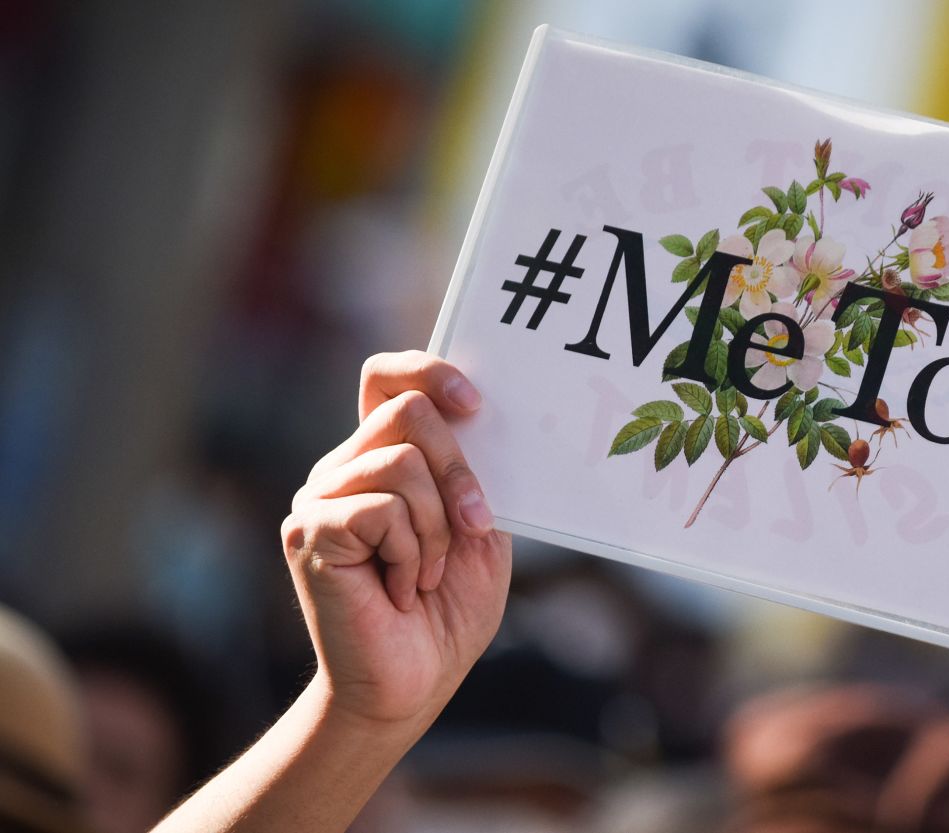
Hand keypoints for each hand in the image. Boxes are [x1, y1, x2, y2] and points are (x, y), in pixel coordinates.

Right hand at [281, 351, 511, 731]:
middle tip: (474, 527)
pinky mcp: (309, 531)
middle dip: (460, 471)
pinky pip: (381, 509)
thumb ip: (474, 473)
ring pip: (401, 461)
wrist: (412, 684)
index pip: (386, 377)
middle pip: (408, 412)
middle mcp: (344, 468)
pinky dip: (410, 552)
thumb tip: (482, 421)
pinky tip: (400, 589)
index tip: (474, 404)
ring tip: (427, 573)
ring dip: (437, 526)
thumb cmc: (446, 608)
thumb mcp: (480, 529)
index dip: (428, 370)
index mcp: (383, 458)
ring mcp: (320, 497)